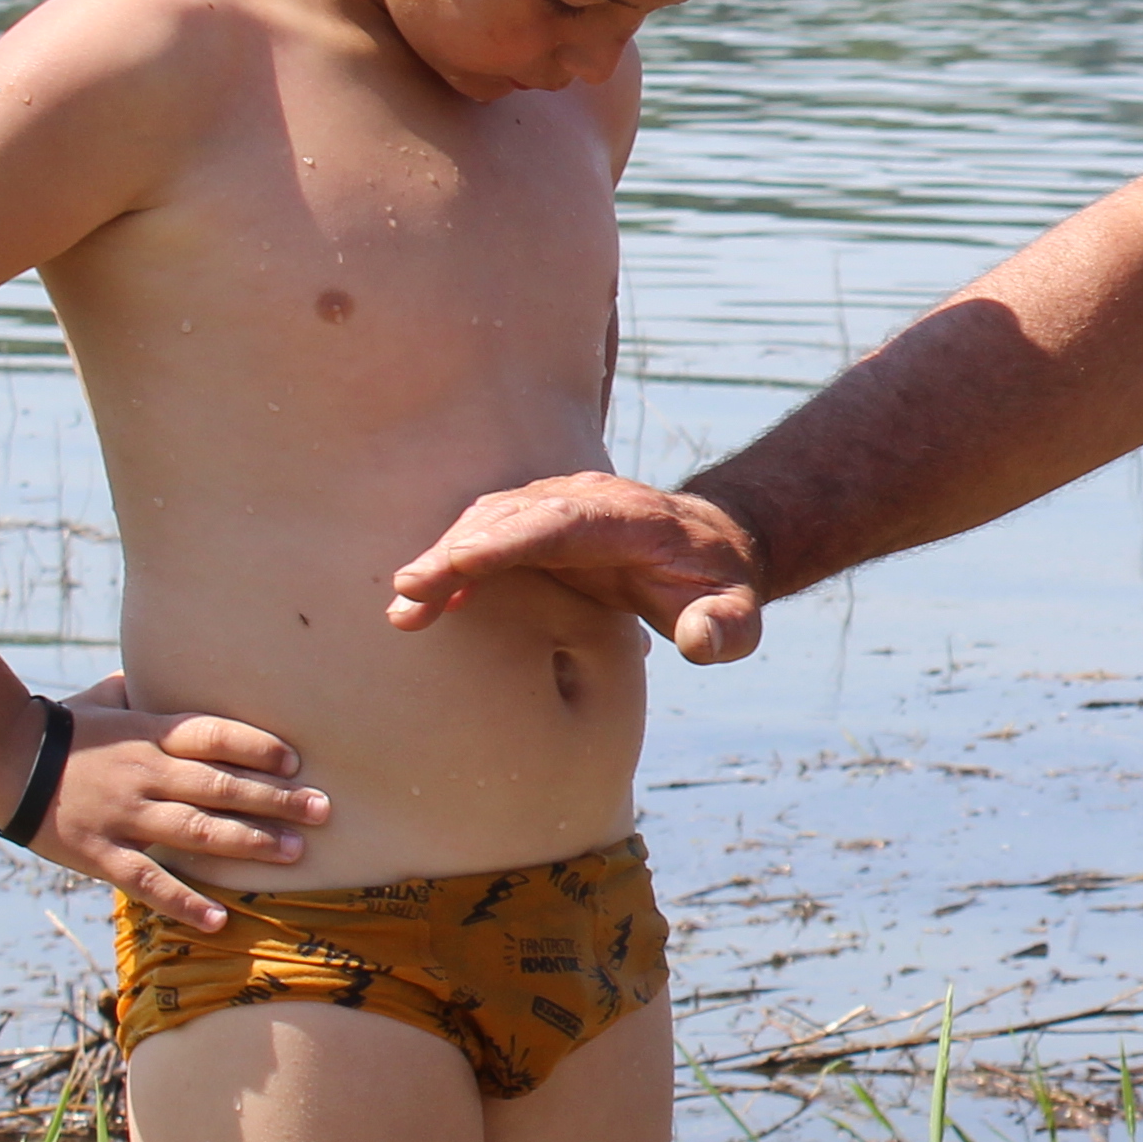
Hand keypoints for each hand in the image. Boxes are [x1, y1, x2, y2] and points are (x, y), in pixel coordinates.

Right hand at [16, 674, 328, 933]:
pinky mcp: (101, 854)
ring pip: (197, 832)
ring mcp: (125, 816)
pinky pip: (149, 882)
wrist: (3, 758)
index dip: (256, 747)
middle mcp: (145, 774)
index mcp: (149, 734)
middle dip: (275, 800)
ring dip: (249, 844)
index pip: (213, 735)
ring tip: (294, 853)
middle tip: (322, 810)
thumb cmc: (66, 727)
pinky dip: (186, 902)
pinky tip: (220, 918)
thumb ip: (148, 689)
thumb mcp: (107, 697)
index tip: (295, 760)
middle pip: (220, 786)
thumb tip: (174, 666)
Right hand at [386, 470, 768, 664]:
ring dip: (443, 559)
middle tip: (407, 594)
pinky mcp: (540, 522)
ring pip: (490, 520)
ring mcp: (559, 504)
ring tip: (404, 609)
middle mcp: (588, 500)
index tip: (458, 562)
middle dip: (456, 551)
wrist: (712, 546)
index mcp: (632, 519)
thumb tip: (704, 641)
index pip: (562, 520)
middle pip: (512, 515)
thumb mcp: (738, 614)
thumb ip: (727, 629)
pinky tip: (423, 602)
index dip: (509, 538)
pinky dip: (453, 564)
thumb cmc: (719, 586)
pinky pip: (488, 534)